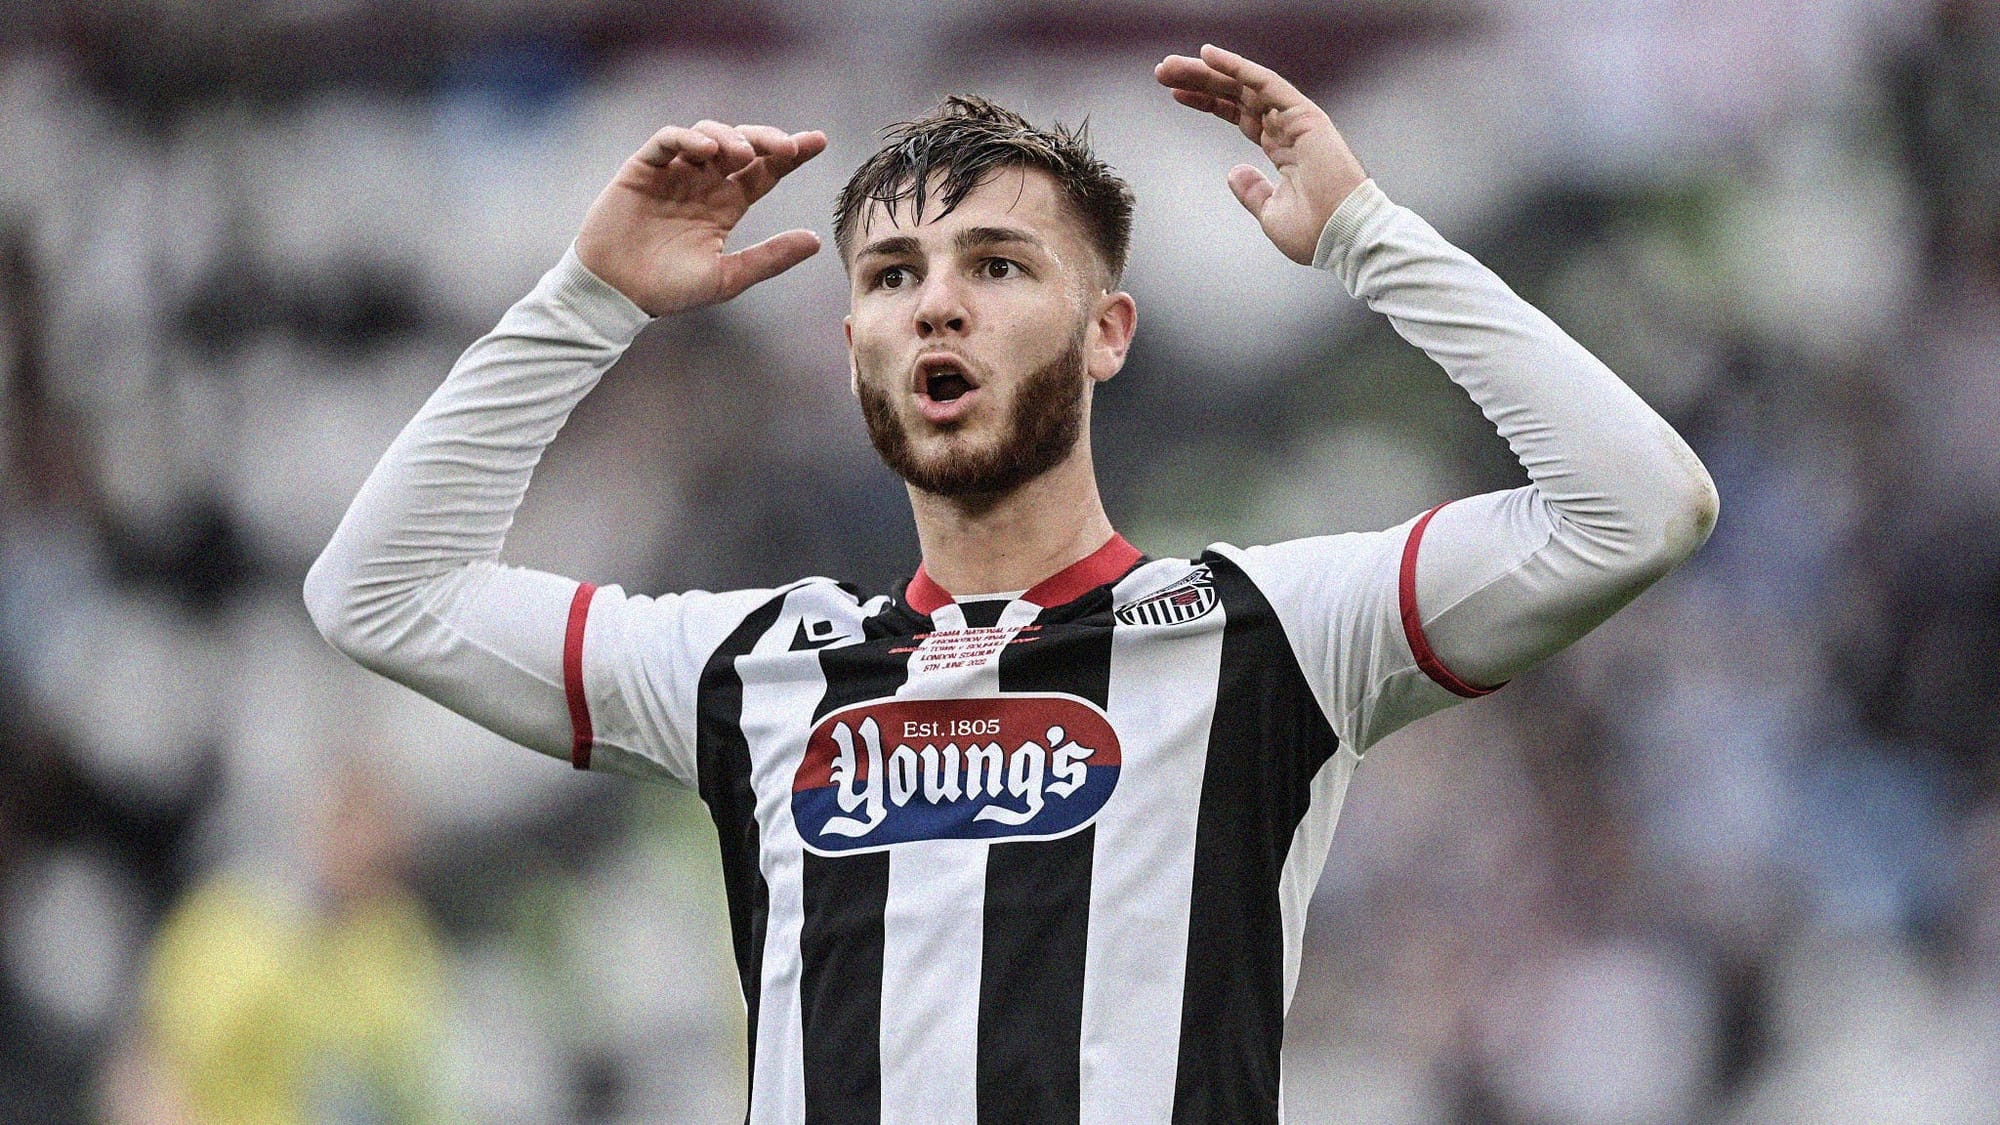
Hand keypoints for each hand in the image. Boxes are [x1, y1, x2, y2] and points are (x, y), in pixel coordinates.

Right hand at [575, 122, 827, 315]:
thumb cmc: (669, 290)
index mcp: (725, 206)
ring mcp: (672, 173)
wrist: (616, 294)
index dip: (790, 154)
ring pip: (707, 135)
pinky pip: (666, 141)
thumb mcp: (727, 277)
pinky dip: (687, 138)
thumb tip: (816, 240)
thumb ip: (770, 258)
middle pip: (741, 146)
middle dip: (765, 139)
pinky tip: (706, 149)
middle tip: (788, 145)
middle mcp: (702, 184)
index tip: (818, 141)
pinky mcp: (642, 169)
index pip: (764, 172)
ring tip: (742, 154)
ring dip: (729, 138)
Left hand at [1155, 45, 1368, 264]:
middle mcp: (1287, 127)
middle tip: (1164, 71)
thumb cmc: (1317, 232)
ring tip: (1171, 66)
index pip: (1238, 115)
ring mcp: (1296, 119)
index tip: (1176, 94)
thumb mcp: (1271, 213)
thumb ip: (1252, 192)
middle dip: (1198, 81)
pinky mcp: (1304, 115)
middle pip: (1235, 94)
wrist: (1343, 238)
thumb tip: (1234, 173)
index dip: (1208, 101)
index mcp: (1281, 148)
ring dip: (1207, 72)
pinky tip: (1208, 56)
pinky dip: (1237, 67)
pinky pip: (1265, 83)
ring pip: (1244, 85)